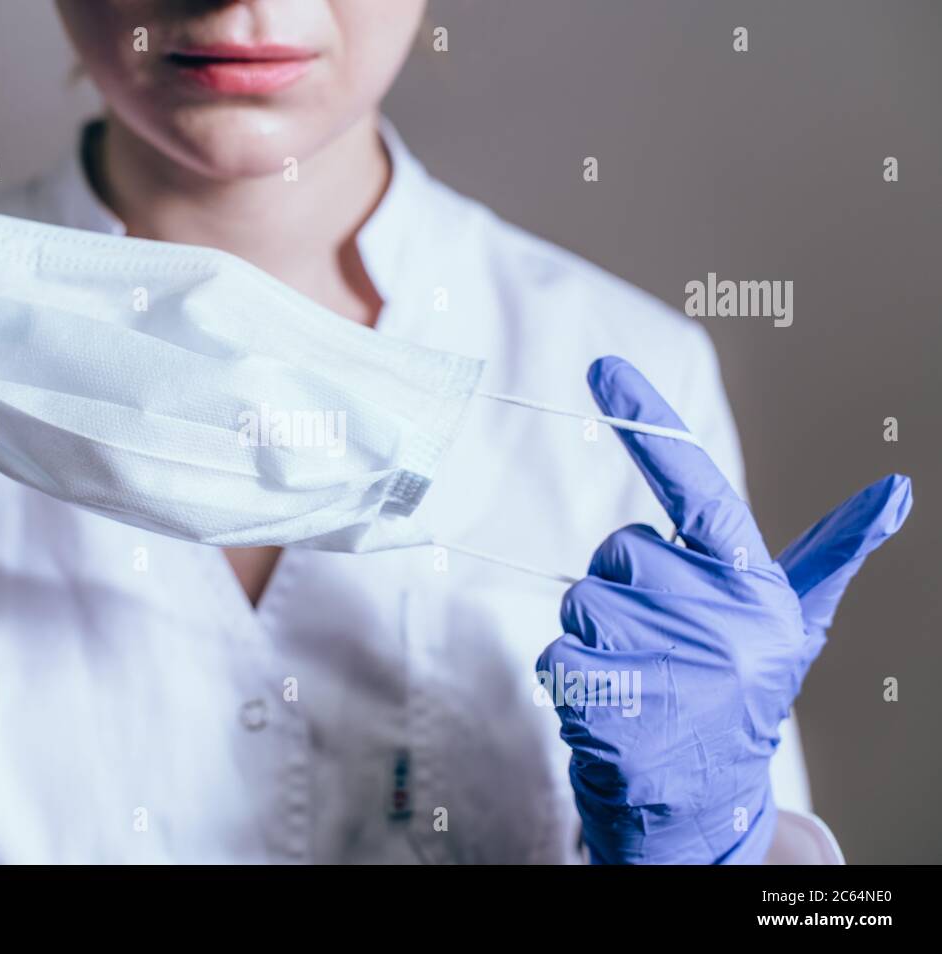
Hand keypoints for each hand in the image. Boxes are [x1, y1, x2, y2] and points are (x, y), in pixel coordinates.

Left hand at [537, 356, 910, 863]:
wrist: (704, 802)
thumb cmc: (739, 694)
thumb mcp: (787, 623)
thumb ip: (830, 554)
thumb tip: (897, 489)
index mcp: (754, 586)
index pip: (696, 486)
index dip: (646, 422)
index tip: (600, 369)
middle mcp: (720, 620)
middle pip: (616, 550)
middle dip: (621, 587)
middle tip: (655, 637)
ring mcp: (667, 667)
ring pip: (580, 602)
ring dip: (592, 637)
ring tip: (636, 678)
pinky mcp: (615, 709)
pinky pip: (555, 655)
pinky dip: (569, 680)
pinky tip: (610, 709)